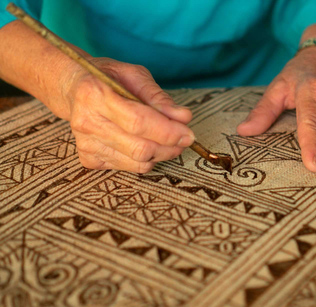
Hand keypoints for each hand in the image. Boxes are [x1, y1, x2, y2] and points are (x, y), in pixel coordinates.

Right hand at [62, 58, 194, 172]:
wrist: (72, 89)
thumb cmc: (107, 78)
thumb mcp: (134, 75)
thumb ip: (159, 97)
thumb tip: (183, 117)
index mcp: (95, 94)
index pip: (138, 122)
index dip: (168, 131)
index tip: (189, 133)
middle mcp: (87, 122)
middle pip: (139, 147)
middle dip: (170, 147)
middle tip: (184, 139)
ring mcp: (86, 144)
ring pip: (136, 162)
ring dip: (161, 154)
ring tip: (169, 141)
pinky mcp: (89, 159)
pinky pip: (128, 167)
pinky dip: (145, 159)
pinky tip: (146, 143)